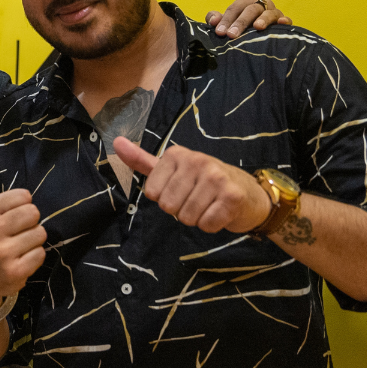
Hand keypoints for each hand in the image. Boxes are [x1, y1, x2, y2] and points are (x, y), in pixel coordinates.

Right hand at [0, 155, 46, 312]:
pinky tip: (21, 259)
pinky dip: (34, 257)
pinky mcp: (16, 271)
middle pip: (34, 213)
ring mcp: (3, 253)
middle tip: (16, 233)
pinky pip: (41, 254)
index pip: (24, 195)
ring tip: (18, 246)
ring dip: (33, 240)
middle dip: (29, 223)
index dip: (22, 205)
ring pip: (40, 233)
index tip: (10, 216)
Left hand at [114, 138, 271, 232]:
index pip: (152, 193)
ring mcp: (216, 177)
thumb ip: (143, 160)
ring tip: (209, 205)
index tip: (182, 190)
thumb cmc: (205, 182)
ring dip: (197, 218)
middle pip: (168, 206)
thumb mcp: (172, 169)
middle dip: (181, 210)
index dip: (165, 198)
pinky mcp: (232, 196)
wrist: (250, 193)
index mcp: (177, 154)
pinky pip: (207, 224)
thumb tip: (116, 142)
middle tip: (198, 200)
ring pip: (187, 217)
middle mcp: (197, 161)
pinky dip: (212, 225)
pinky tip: (220, 212)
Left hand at [206, 0, 291, 38]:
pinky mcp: (283, 22)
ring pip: (269, 13)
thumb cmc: (237, 27)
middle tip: (232, 35)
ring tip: (257, 27)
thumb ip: (214, 18)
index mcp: (247, 1)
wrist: (255, 36)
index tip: (219, 32)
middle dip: (240, 22)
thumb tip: (213, 21)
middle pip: (251, 10)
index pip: (235, 8)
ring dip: (263, 19)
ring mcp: (274, 12)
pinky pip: (286, 19)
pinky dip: (284, 20)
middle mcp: (261, 4)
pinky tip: (281, 23)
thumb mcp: (224, 22)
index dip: (226, 19)